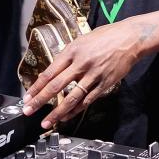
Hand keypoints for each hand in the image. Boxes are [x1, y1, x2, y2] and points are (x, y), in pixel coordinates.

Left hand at [21, 21, 142, 129]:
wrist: (130, 38)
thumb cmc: (106, 36)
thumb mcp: (81, 41)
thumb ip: (67, 57)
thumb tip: (51, 72)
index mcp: (72, 51)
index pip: (49, 72)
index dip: (37, 87)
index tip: (27, 97)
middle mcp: (81, 63)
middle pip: (56, 86)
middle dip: (40, 101)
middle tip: (29, 111)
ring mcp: (93, 75)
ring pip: (72, 98)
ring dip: (57, 112)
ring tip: (48, 122)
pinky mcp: (105, 84)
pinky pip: (87, 100)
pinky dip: (76, 110)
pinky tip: (67, 117)